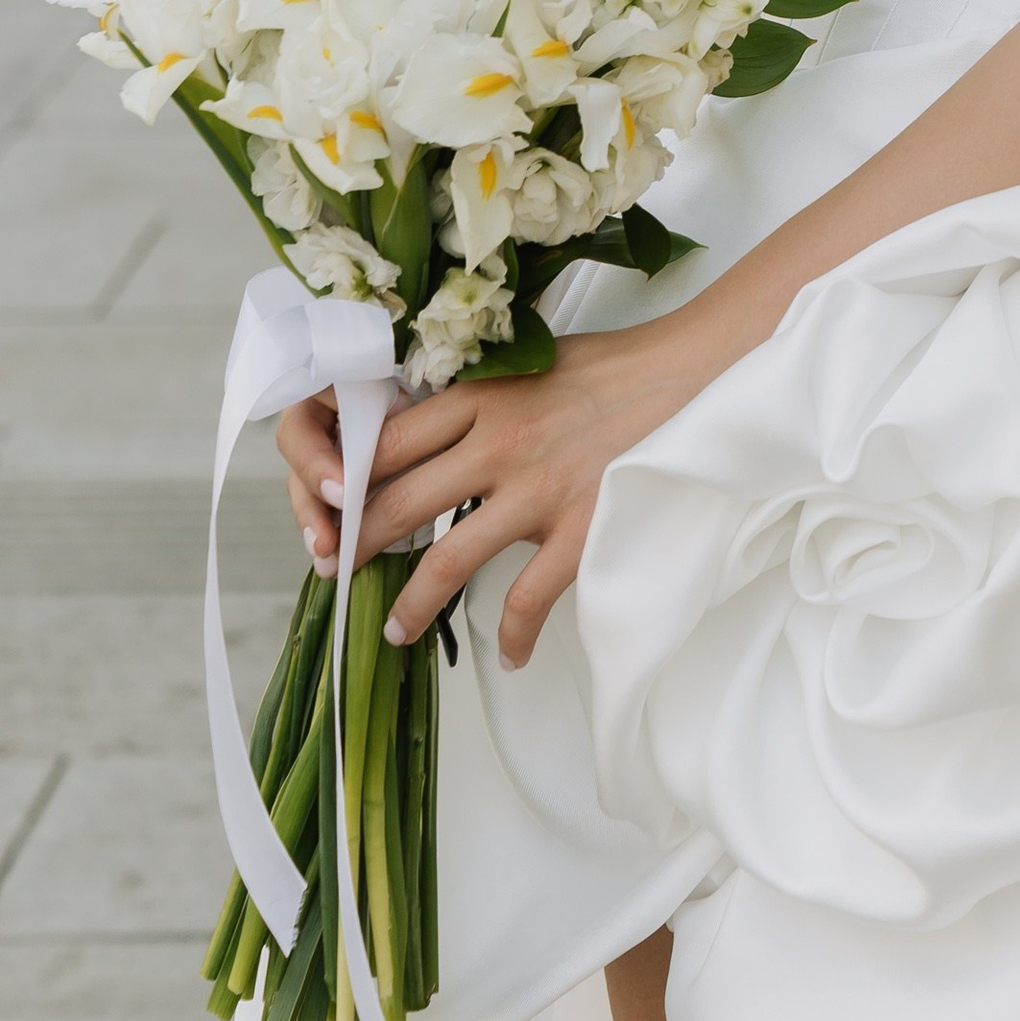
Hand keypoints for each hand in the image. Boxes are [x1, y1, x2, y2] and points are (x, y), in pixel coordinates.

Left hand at [272, 314, 713, 668]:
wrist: (692, 373)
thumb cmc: (612, 368)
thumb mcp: (527, 365)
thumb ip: (475, 400)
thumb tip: (421, 432)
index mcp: (481, 399)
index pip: (386, 445)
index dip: (344, 482)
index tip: (327, 510)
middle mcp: (498, 445)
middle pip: (398, 504)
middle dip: (357, 546)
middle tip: (337, 574)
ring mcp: (538, 492)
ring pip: (446, 562)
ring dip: (411, 604)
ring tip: (394, 629)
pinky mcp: (581, 531)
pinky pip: (527, 600)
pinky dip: (513, 635)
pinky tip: (511, 654)